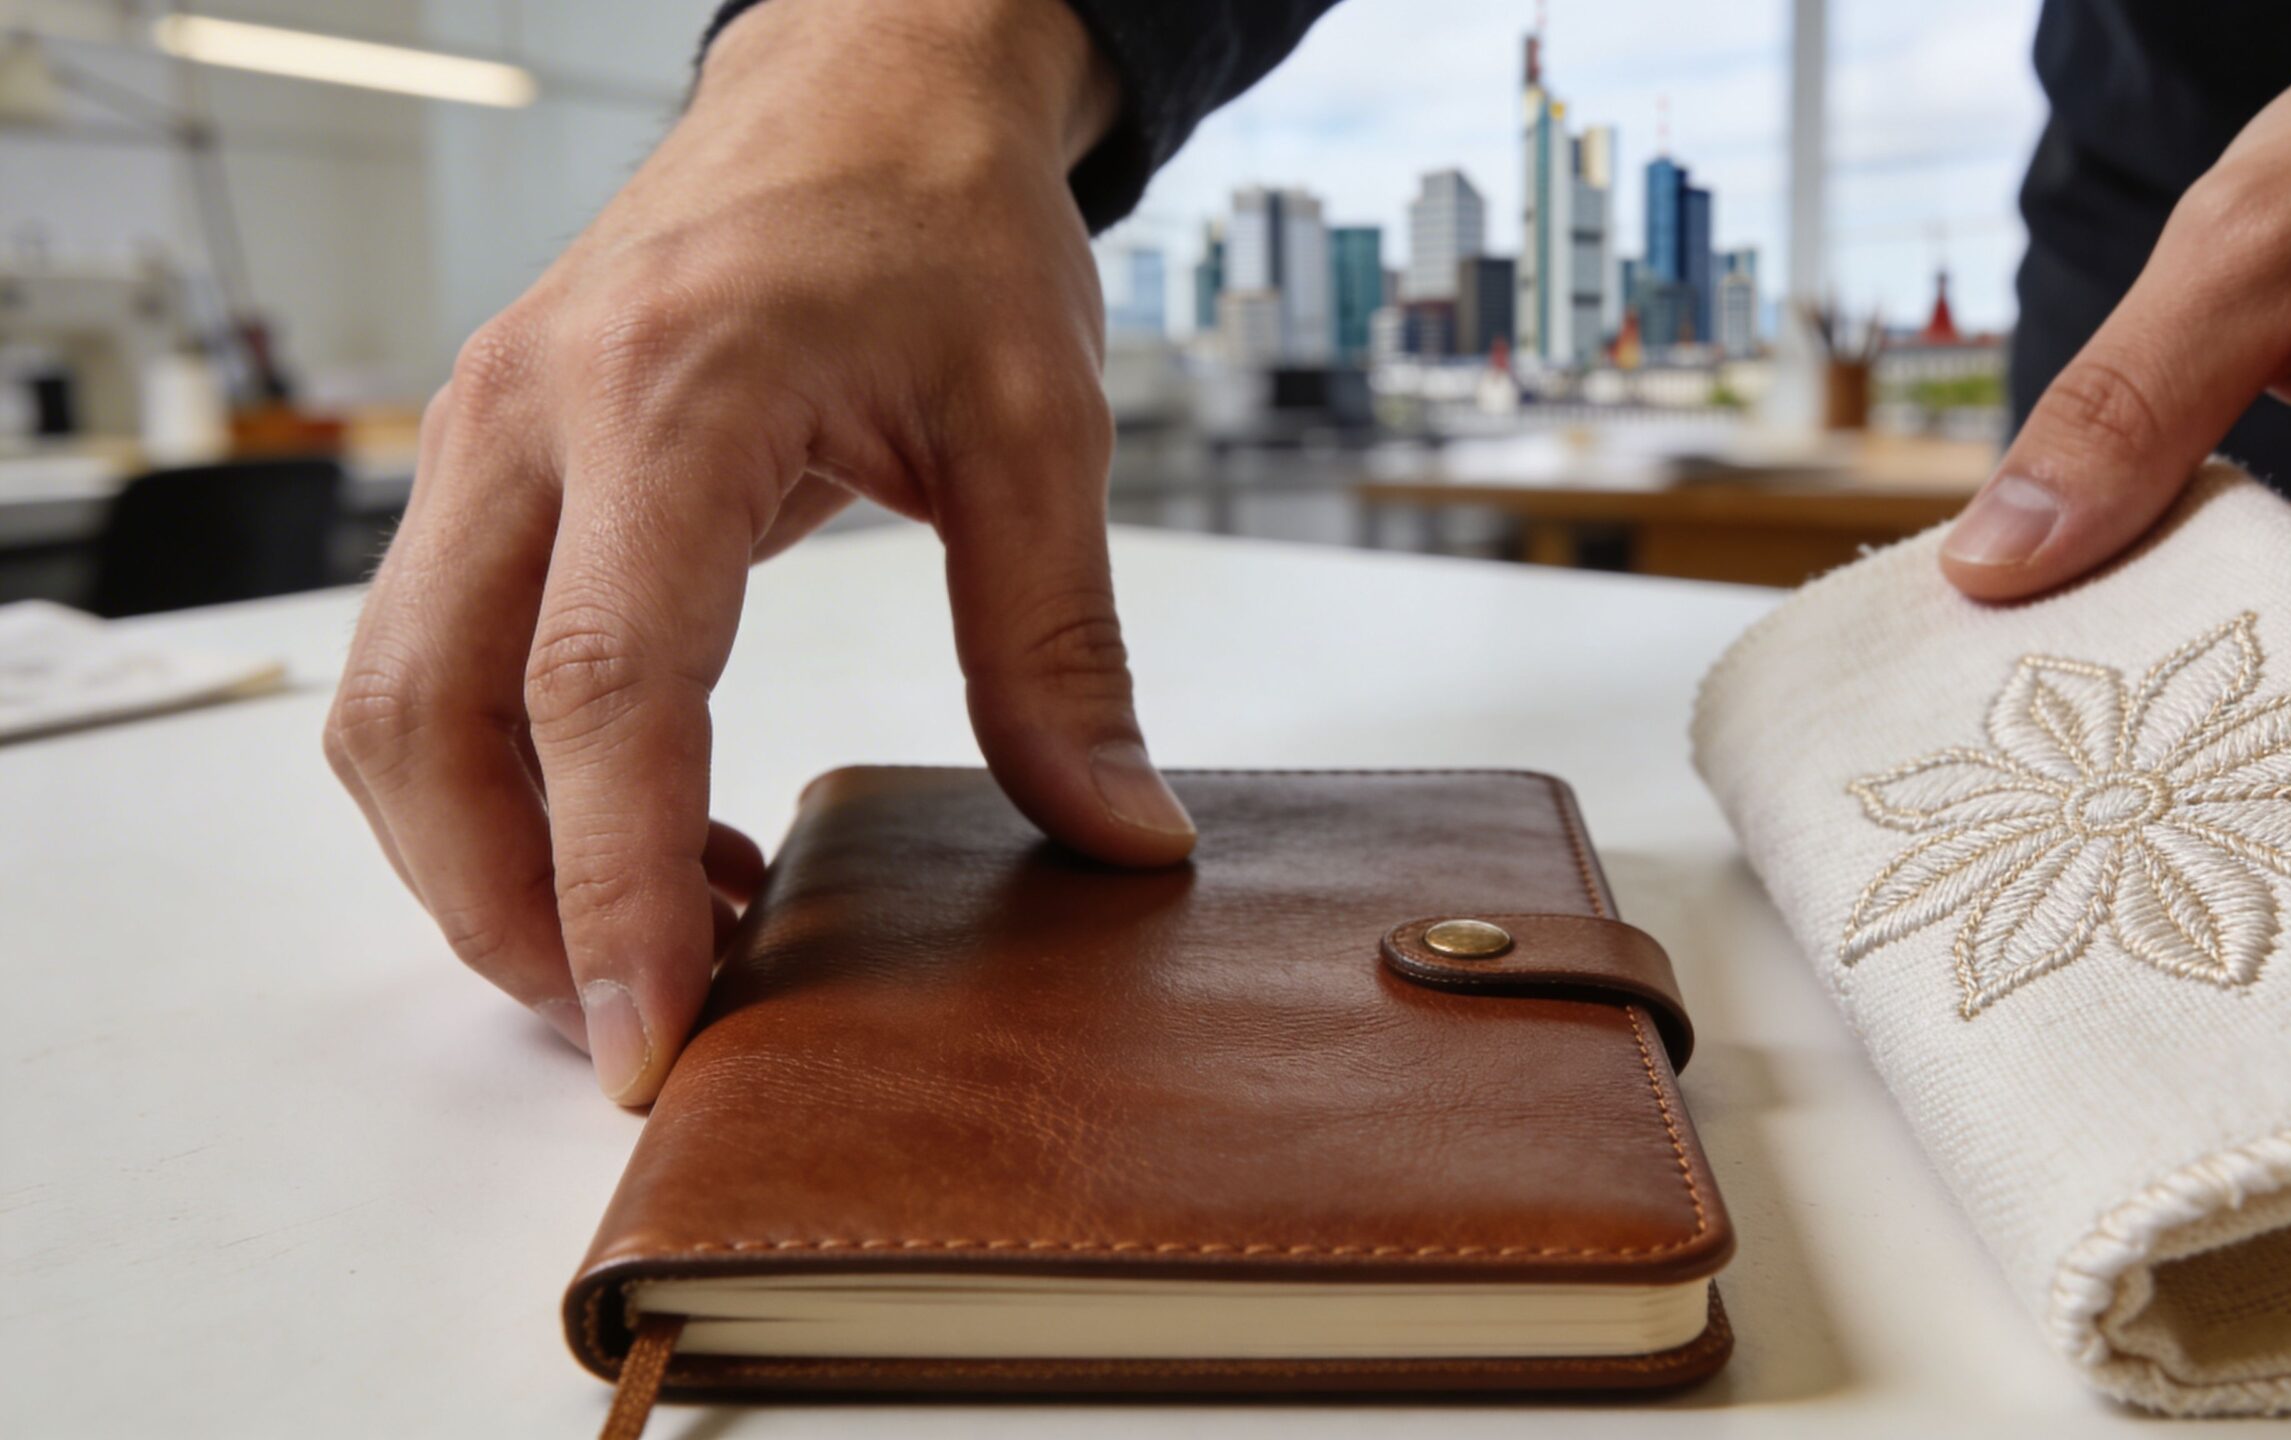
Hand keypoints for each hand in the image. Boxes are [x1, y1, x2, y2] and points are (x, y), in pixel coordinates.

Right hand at [323, 0, 1192, 1105]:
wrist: (861, 84)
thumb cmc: (939, 217)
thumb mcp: (1038, 427)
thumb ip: (1059, 645)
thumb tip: (1119, 836)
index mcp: (667, 397)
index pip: (599, 688)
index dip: (613, 885)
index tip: (653, 1037)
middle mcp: (528, 420)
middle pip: (428, 724)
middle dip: (509, 912)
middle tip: (643, 1028)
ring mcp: (483, 440)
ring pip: (394, 706)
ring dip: (487, 862)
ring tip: (661, 941)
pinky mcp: (489, 467)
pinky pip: (431, 662)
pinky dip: (503, 784)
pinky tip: (648, 828)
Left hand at [1941, 0, 2290, 697]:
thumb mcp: (2244, 250)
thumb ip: (2122, 410)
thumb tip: (1995, 562)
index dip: (2243, 703)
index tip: (2087, 687)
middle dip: (2221, 693)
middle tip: (2056, 675)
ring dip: (2237, 649)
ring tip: (2095, 627)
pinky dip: (2258, 606)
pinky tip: (2153, 588)